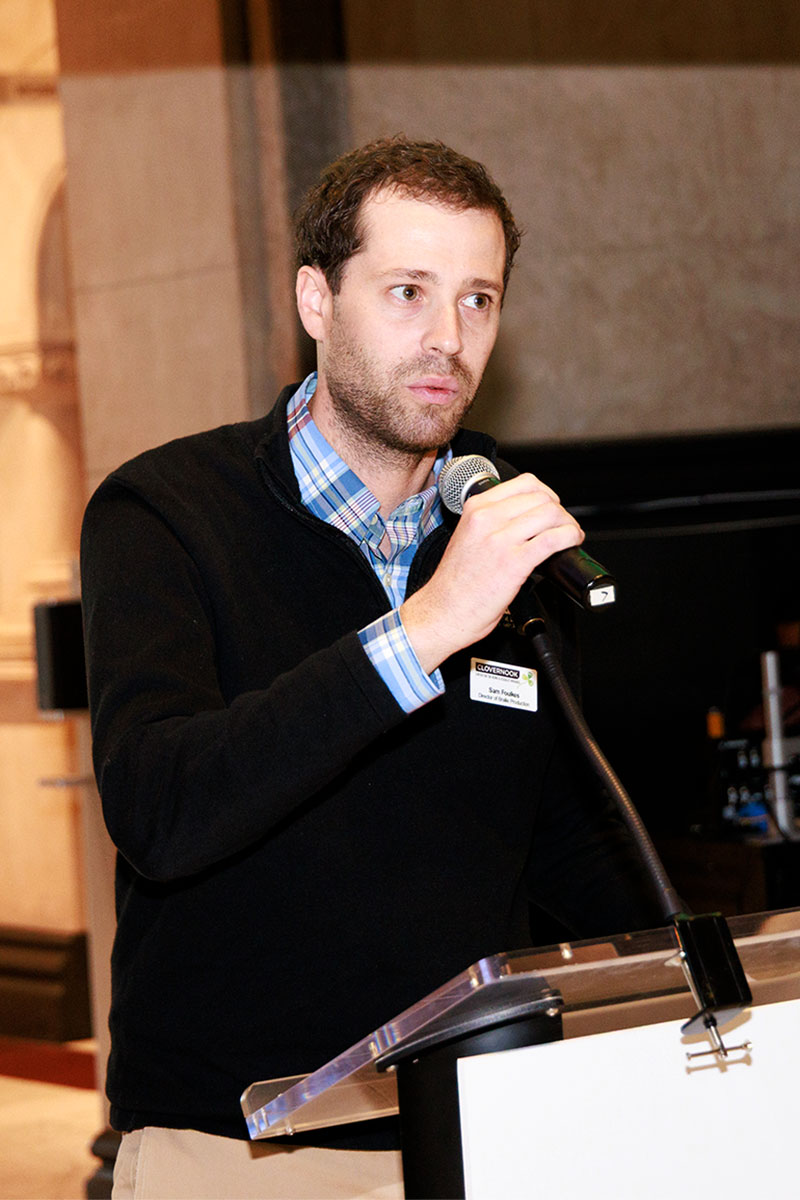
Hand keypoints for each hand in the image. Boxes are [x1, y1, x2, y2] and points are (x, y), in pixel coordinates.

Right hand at [400, 473, 583, 673]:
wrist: (443, 612)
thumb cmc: (455, 583)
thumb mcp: (468, 536)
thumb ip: (492, 521)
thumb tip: (526, 518)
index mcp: (475, 508)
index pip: (525, 483)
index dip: (547, 494)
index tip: (551, 507)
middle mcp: (487, 519)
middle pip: (542, 497)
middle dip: (560, 511)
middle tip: (563, 526)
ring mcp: (500, 540)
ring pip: (551, 514)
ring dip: (569, 524)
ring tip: (570, 536)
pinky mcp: (514, 563)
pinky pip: (554, 539)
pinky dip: (570, 538)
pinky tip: (571, 544)